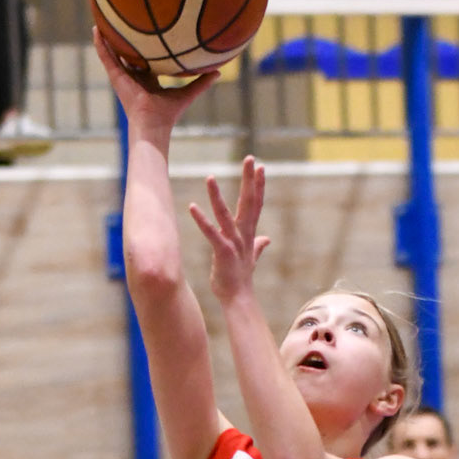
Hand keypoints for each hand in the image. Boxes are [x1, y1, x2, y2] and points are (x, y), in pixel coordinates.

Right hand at [92, 33, 216, 132]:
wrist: (153, 124)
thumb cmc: (168, 114)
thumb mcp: (187, 93)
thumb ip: (201, 82)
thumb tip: (219, 71)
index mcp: (149, 81)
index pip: (147, 61)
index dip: (147, 49)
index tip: (147, 35)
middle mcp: (134, 77)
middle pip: (129, 55)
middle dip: (126, 41)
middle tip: (124, 22)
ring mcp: (123, 77)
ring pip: (114, 53)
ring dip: (108, 38)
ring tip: (103, 20)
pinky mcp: (115, 77)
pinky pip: (106, 57)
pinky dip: (100, 44)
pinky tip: (96, 29)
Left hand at [189, 156, 269, 303]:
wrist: (239, 299)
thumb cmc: (240, 278)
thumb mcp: (250, 258)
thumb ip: (258, 246)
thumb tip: (266, 239)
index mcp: (248, 233)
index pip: (256, 205)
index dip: (258, 185)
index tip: (260, 167)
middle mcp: (243, 235)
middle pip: (248, 203)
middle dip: (248, 180)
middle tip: (250, 158)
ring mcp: (233, 243)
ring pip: (225, 215)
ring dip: (216, 196)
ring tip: (208, 176)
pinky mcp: (222, 253)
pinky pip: (211, 234)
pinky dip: (202, 221)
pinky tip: (191, 207)